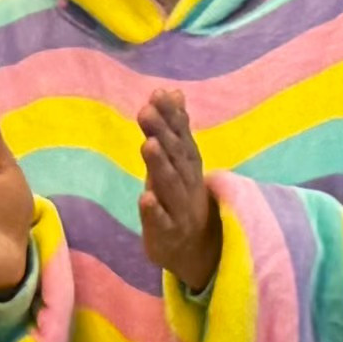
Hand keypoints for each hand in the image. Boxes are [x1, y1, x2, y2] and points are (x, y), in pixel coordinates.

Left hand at [135, 91, 223, 298]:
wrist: (198, 250)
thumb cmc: (181, 198)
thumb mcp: (179, 163)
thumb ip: (174, 129)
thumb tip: (173, 91)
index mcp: (188, 165)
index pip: (181, 137)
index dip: (172, 116)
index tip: (158, 94)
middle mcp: (187, 183)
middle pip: (176, 156)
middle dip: (162, 133)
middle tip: (145, 111)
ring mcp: (178, 209)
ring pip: (170, 185)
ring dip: (160, 165)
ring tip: (147, 144)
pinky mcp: (167, 234)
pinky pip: (161, 222)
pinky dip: (154, 211)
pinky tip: (145, 198)